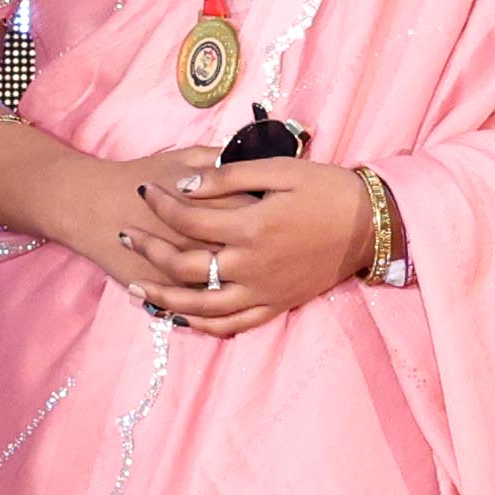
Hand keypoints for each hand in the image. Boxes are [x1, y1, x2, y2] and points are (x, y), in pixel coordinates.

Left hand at [122, 158, 373, 336]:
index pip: (189, 218)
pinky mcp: (276, 306)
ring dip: (164, 297)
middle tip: (124, 235)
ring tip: (135, 287)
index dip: (160, 204)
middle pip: (185, 266)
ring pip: (201, 305)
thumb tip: (186, 185)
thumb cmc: (327, 189)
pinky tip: (180, 317)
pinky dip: (202, 324)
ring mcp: (264, 292)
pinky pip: (232, 325)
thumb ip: (230, 175)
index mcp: (252, 227)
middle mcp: (253, 265)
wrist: (371, 226)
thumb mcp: (281, 170)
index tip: (142, 191)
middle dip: (149, 250)